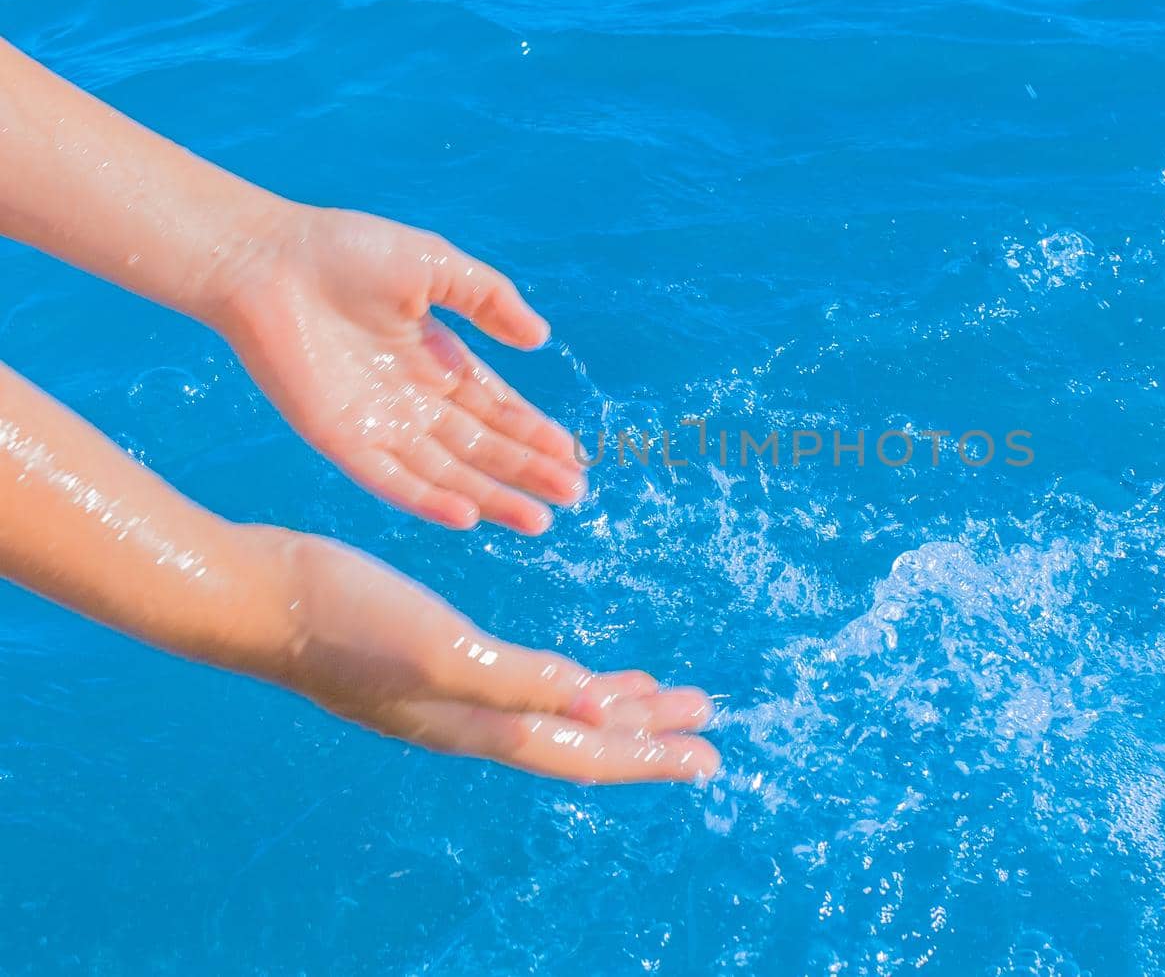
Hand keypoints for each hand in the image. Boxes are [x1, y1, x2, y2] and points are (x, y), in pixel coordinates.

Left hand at [213, 205, 586, 533]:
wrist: (266, 258)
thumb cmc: (344, 249)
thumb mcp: (435, 265)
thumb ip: (490, 299)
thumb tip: (540, 338)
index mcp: (435, 359)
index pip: (495, 407)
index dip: (534, 432)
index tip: (572, 455)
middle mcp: (411, 399)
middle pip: (481, 447)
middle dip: (527, 471)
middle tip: (573, 494)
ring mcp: (377, 423)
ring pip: (447, 472)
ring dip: (492, 497)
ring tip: (539, 520)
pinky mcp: (341, 438)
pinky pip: (390, 479)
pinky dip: (428, 500)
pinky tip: (468, 517)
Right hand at [266, 528, 719, 782]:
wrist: (264, 597)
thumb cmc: (346, 623)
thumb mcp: (439, 651)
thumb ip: (518, 683)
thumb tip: (596, 710)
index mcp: (483, 724)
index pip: (586, 753)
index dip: (651, 757)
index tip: (710, 758)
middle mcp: (477, 718)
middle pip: (583, 736)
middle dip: (650, 732)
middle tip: (708, 722)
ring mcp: (457, 692)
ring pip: (560, 707)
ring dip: (616, 703)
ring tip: (666, 695)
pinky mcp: (442, 658)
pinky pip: (530, 678)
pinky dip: (570, 676)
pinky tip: (582, 667)